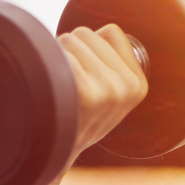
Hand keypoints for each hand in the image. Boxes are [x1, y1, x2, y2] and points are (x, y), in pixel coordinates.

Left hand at [57, 24, 148, 157]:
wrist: (54, 153)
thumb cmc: (78, 116)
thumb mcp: (110, 94)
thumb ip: (114, 63)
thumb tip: (104, 31)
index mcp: (138, 85)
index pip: (110, 32)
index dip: (91, 46)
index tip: (86, 74)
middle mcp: (126, 88)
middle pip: (87, 33)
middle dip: (71, 50)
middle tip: (67, 82)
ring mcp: (108, 92)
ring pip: (70, 40)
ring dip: (57, 56)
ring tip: (58, 86)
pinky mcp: (85, 94)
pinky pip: (59, 55)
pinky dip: (47, 65)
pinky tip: (51, 89)